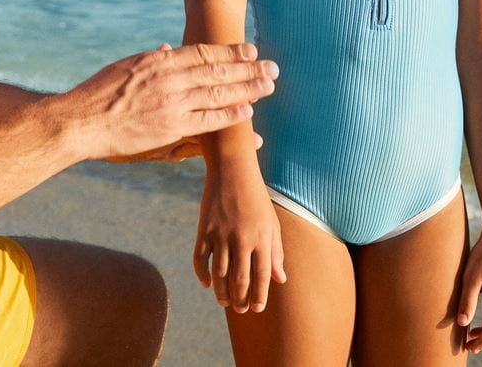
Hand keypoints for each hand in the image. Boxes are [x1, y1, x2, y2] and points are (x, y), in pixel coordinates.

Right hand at [107, 46, 266, 162]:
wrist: (82, 120)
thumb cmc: (100, 93)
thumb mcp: (127, 66)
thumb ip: (154, 60)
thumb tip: (170, 48)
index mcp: (159, 61)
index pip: (204, 52)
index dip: (230, 51)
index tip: (250, 50)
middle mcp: (170, 78)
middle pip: (218, 71)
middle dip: (248, 68)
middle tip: (272, 67)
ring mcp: (172, 103)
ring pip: (218, 93)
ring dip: (247, 89)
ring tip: (268, 85)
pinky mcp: (170, 127)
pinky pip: (208, 121)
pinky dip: (230, 115)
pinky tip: (248, 112)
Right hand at [193, 165, 285, 312]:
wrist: (232, 170)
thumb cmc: (256, 198)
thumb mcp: (272, 223)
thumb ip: (276, 252)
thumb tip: (280, 279)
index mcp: (261, 238)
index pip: (262, 276)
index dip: (260, 296)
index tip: (257, 309)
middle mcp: (241, 239)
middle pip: (240, 279)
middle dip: (241, 299)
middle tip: (241, 310)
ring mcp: (220, 235)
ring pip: (219, 273)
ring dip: (222, 292)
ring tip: (225, 302)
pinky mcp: (204, 230)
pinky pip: (201, 259)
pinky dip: (202, 274)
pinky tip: (207, 284)